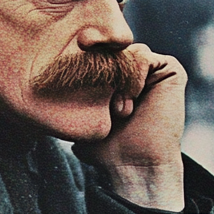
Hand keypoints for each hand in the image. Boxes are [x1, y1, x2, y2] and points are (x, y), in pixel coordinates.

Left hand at [75, 44, 185, 210]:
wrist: (136, 164)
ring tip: (120, 109)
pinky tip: (133, 98)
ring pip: (126, 50)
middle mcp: (137, 71)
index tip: (76, 81)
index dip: (85, 66)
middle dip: (103, 73)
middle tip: (106, 105)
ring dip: (119, 79)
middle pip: (111, 49)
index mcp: (118, 78)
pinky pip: (143, 55)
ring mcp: (155, 69)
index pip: (97, 54)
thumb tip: (42, 79)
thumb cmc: (107, 148)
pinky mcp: (171, 70)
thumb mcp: (81, 115)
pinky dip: (134, 76)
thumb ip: (70, 94)